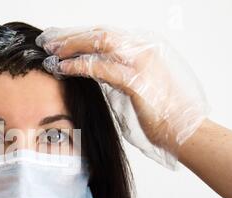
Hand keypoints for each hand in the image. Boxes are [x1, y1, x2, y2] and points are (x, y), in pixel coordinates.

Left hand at [36, 26, 209, 168]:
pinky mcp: (136, 81)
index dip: (81, 35)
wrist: (182, 129)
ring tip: (52, 52)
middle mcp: (143, 50)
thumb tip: (95, 69)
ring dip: (72, 46)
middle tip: (49, 41)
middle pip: (100, 33)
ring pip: (100, 43)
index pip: (106, 34)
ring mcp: (141, 63)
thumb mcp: (137, 86)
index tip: (60, 39)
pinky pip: (102, 68)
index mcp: (143, 50)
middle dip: (72, 36)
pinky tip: (64, 68)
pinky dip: (80, 66)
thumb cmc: (160, 112)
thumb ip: (119, 73)